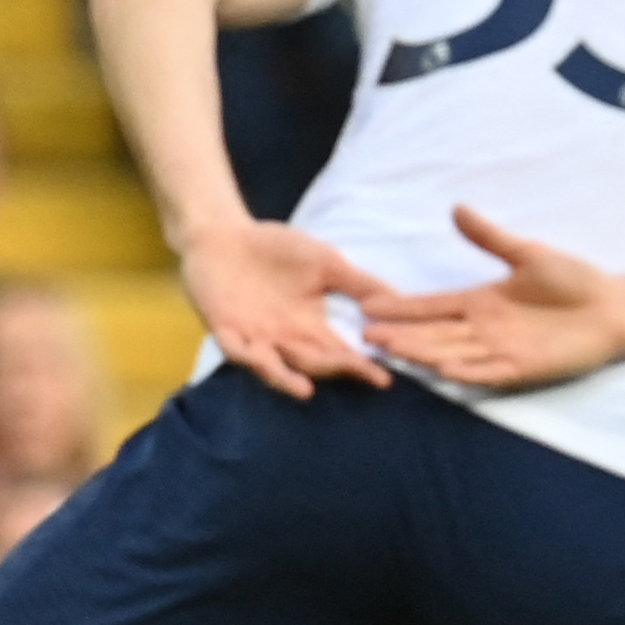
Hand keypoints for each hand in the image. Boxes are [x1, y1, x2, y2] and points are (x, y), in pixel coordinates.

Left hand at [181, 220, 394, 398]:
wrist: (225, 234)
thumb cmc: (277, 248)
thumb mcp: (327, 263)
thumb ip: (360, 283)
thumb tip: (399, 301)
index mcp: (312, 327)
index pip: (341, 353)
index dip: (361, 367)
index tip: (384, 377)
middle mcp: (286, 340)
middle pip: (314, 362)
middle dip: (337, 369)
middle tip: (360, 371)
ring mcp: (255, 338)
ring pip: (274, 367)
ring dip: (287, 379)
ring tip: (306, 391)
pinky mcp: (225, 330)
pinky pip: (237, 350)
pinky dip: (249, 357)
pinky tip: (262, 358)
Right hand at [359, 206, 624, 390]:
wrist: (613, 307)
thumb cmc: (574, 281)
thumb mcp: (527, 253)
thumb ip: (489, 237)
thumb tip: (457, 208)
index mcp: (480, 302)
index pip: (431, 305)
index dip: (402, 306)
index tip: (368, 303)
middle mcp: (484, 330)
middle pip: (433, 332)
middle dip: (401, 333)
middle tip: (365, 334)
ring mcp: (501, 351)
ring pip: (452, 352)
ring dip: (423, 352)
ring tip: (393, 349)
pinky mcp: (523, 368)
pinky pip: (488, 372)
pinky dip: (467, 371)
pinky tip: (443, 368)